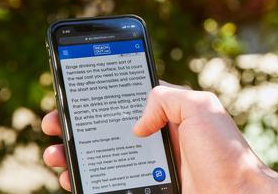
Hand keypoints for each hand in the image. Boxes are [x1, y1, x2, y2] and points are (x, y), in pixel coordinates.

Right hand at [42, 82, 277, 193]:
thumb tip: (136, 122)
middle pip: (104, 130)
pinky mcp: (143, 189)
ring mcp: (147, 168)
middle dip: (74, 125)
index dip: (98, 97)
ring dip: (71, 154)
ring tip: (54, 153)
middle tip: (52, 123)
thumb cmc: (225, 154)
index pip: (125, 101)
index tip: (72, 93)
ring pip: (99, 158)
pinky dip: (84, 181)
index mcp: (168, 116)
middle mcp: (154, 141)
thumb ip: (166, 97)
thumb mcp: (201, 107)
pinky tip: (70, 177)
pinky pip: (106, 184)